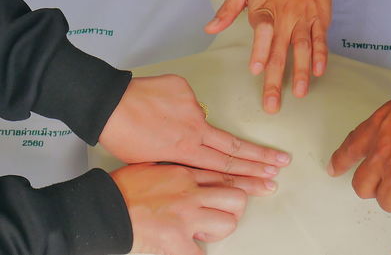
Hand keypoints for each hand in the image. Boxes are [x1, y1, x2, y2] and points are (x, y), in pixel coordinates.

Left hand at [99, 75, 289, 185]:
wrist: (107, 104)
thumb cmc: (122, 136)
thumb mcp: (151, 161)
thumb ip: (180, 158)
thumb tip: (195, 150)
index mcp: (186, 151)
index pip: (226, 164)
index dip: (251, 171)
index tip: (270, 174)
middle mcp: (195, 129)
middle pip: (235, 145)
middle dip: (261, 155)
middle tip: (282, 160)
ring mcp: (192, 107)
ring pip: (204, 120)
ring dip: (195, 126)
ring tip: (163, 123)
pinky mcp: (185, 88)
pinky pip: (187, 100)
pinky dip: (177, 106)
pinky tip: (158, 107)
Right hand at [111, 163, 247, 254]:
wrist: (103, 207)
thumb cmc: (123, 189)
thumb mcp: (154, 167)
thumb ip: (178, 171)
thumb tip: (192, 177)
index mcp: (184, 174)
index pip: (226, 175)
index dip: (249, 182)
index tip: (264, 184)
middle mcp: (190, 192)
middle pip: (236, 198)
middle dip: (235, 208)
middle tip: (220, 215)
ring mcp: (186, 216)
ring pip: (228, 222)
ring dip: (218, 230)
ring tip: (201, 232)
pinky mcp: (176, 239)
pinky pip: (201, 253)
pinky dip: (196, 252)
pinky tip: (186, 248)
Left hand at [205, 0, 338, 113]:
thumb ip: (227, 10)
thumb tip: (209, 28)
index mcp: (264, 12)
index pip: (262, 33)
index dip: (260, 51)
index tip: (256, 70)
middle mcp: (285, 20)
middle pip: (280, 52)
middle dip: (275, 79)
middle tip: (272, 103)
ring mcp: (302, 21)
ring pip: (302, 48)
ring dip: (301, 71)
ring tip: (299, 92)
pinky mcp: (319, 21)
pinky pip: (320, 40)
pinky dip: (321, 55)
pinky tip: (319, 72)